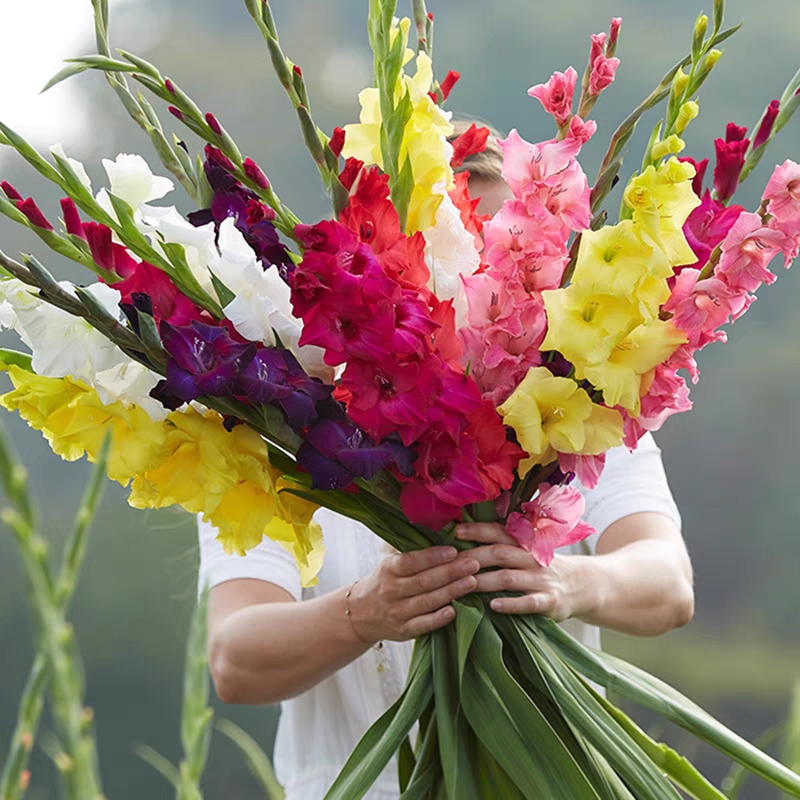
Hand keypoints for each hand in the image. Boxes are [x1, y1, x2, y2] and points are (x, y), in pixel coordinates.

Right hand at [348, 546, 480, 642]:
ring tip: (472, 582)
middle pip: (423, 581)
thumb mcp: (390, 564)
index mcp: (388, 570)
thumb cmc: (384, 583)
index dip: (432, 556)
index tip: (453, 550)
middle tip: (473, 564)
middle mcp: (391, 591)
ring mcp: (397, 612)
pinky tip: (454, 610)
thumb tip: (443, 536)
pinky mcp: (403, 630)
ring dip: (452, 591)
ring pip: (427, 601)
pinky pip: (423, 625)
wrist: (361, 614)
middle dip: (450, 572)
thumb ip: (412, 554)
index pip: (411, 562)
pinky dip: (439, 618)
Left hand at [455, 523, 585, 620]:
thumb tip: (464, 542)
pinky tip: (493, 606)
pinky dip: (511, 604)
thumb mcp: (528, 552)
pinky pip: (528, 603)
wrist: (583, 585)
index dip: (478, 531)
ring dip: (485, 581)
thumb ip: (504, 547)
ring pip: (509, 578)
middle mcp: (532, 559)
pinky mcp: (550, 601)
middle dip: (473, 557)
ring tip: (463, 584)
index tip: (456, 531)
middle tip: (449, 564)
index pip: (499, 533)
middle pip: (499, 554)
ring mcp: (541, 580)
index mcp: (524, 544)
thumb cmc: (543, 568)